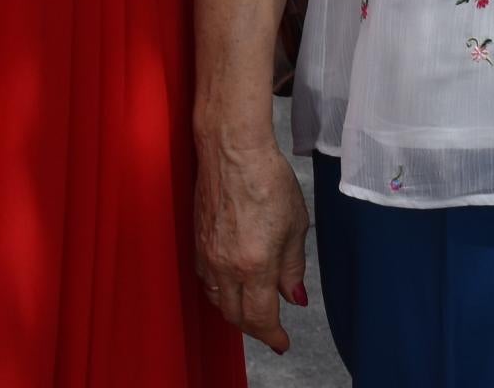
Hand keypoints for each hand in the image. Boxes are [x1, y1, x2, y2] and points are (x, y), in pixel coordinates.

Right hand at [196, 134, 310, 351]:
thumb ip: (293, 267)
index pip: (261, 318)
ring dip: (236, 311)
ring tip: (253, 309)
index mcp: (255, 265)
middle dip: (255, 328)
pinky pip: (206, 280)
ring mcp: (207, 254)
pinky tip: (232, 285)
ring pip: (217, 300)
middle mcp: (226, 266)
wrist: (232, 150)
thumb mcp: (295, 226)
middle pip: (235, 316)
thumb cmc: (268, 180)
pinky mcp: (197, 241)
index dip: (272, 336)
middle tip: (271, 329)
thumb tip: (293, 297)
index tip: (282, 343)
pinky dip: (220, 292)